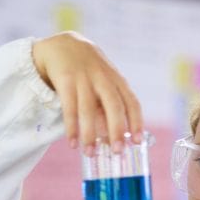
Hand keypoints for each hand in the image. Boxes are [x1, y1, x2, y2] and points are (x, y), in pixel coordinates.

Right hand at [32, 31, 142, 151]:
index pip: (131, 102)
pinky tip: (73, 143)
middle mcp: (103, 78)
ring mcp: (84, 78)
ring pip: (89, 109)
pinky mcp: (65, 80)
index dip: (136, 122)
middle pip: (113, 105)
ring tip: (90, 154)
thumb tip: (113, 139)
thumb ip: (109, 107)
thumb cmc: (88, 72)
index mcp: (117, 80)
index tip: (137, 142)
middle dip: (116, 130)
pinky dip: (72, 127)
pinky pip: (69, 107)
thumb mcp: (104, 83)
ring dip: (90, 134)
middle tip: (116, 151)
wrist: (63, 45)